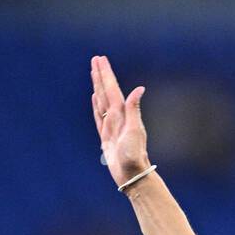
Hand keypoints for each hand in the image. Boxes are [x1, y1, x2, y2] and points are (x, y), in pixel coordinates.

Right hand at [90, 55, 149, 187]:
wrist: (132, 175)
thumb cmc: (134, 155)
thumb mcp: (135, 131)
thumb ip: (134, 109)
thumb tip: (140, 88)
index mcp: (122, 114)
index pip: (112, 89)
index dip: (105, 74)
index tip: (100, 59)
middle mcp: (117, 118)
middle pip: (106, 91)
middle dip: (100, 75)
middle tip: (96, 59)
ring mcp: (111, 126)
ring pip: (101, 101)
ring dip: (98, 86)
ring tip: (94, 74)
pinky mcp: (106, 136)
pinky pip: (98, 116)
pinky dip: (96, 105)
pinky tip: (95, 97)